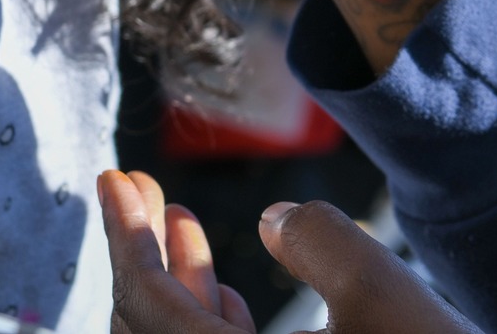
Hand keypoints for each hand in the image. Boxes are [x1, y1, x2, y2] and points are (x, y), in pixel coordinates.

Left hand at [101, 171, 480, 333]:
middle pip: (148, 328)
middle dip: (142, 251)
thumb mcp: (382, 291)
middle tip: (137, 189)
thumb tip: (274, 220)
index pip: (145, 303)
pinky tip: (221, 290)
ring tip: (178, 220)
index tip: (114, 178)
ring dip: (178, 283)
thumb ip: (318, 238)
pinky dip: (207, 325)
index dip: (124, 233)